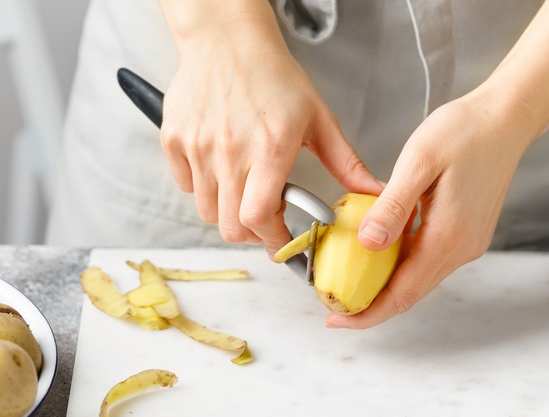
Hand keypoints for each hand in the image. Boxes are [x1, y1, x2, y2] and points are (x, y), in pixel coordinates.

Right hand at [158, 1, 381, 254]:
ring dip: (228, 212)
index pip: (259, 218)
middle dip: (253, 232)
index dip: (273, 240)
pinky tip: (223, 168)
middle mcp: (230, 150)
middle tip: (267, 218)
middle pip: (230, 226)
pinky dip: (203, 188)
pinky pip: (185, 186)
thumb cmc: (274, 76)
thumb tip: (374, 193)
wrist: (228, 41)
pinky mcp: (174, 140)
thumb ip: (347, 164)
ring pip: (206, 211)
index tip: (284, 243)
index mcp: (270, 147)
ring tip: (246, 188)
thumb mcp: (319, 120)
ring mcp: (198, 146)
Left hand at [321, 0, 548, 328]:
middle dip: (372, 306)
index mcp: (448, 236)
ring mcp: (469, 242)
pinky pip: (430, 259)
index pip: (402, 293)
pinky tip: (381, 251)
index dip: (367, 312)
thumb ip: (393, 206)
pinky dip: (403, 265)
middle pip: (411, 293)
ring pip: (421, 278)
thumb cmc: (464, 131)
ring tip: (350, 280)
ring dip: (386, 286)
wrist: (507, 118)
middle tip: (334, 304)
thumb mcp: (419, 161)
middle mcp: (462, 248)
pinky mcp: (469, 231)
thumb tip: (367, 245)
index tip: (335, 320)